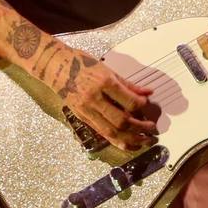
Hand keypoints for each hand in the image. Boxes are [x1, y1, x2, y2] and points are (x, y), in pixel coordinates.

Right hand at [43, 44, 158, 151]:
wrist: (55, 67)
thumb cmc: (81, 63)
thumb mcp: (107, 69)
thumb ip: (128, 84)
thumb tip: (148, 92)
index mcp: (103, 82)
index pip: (128, 101)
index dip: (142, 106)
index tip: (147, 105)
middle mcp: (95, 99)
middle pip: (122, 121)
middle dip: (140, 128)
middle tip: (152, 129)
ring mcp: (87, 110)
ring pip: (112, 132)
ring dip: (132, 139)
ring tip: (146, 141)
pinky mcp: (82, 118)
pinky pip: (103, 133)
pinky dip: (118, 141)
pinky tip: (129, 144)